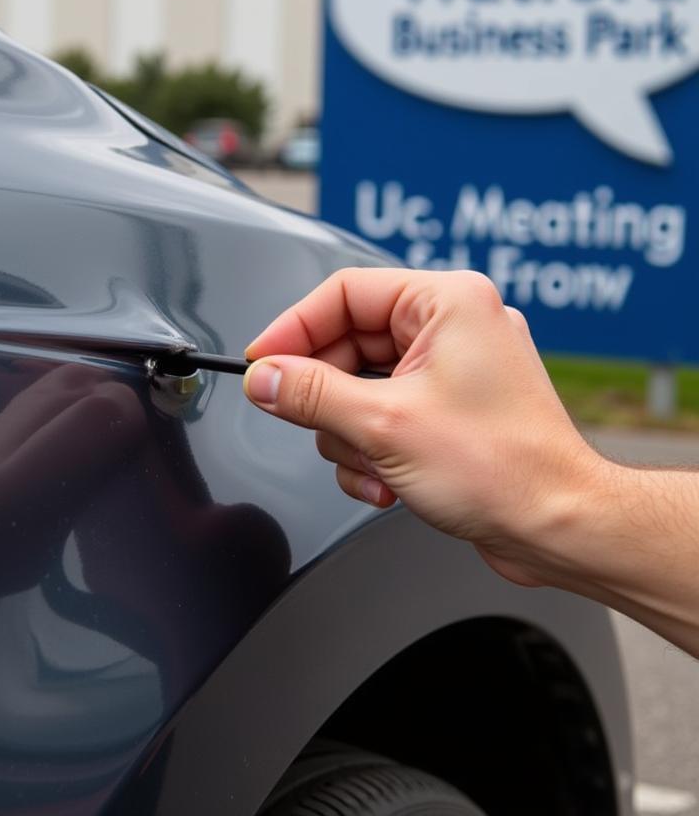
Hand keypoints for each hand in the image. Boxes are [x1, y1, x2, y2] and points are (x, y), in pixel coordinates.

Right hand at [242, 268, 601, 587]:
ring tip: (374, 467)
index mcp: (446, 302)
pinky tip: (387, 484)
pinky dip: (373, 451)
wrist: (560, 528)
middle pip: (347, 344)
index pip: (342, 293)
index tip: (261, 363)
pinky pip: (382, 413)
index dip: (293, 328)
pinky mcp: (448, 408)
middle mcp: (452, 326)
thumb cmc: (504, 470)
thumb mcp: (383, 425)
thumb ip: (311, 394)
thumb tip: (265, 378)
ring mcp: (451, 369)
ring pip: (358, 386)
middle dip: (328, 399)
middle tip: (304, 422)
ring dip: (351, 436)